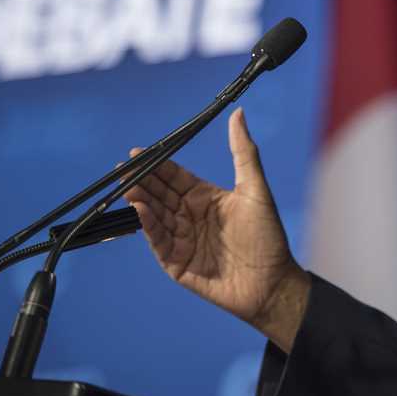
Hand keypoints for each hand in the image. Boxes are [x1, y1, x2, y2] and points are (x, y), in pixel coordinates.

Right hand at [123, 107, 310, 350]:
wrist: (272, 283)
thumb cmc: (268, 236)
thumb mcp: (255, 189)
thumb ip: (244, 151)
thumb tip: (238, 112)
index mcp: (206, 197)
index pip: (175, 177)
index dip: (157, 165)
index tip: (137, 152)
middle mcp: (190, 216)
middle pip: (160, 194)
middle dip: (142, 180)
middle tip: (124, 168)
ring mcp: (182, 240)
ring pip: (155, 215)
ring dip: (140, 201)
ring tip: (127, 185)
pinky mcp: (177, 263)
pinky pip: (159, 241)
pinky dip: (149, 225)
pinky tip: (141, 209)